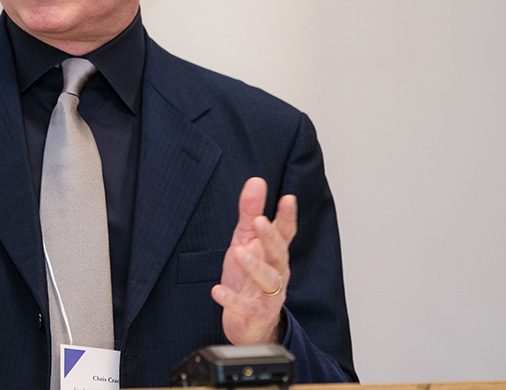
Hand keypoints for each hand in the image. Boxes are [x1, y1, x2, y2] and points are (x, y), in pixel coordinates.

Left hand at [211, 177, 296, 344]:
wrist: (249, 324)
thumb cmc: (248, 279)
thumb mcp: (245, 241)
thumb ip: (250, 213)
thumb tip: (256, 181)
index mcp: (274, 253)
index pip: (285, 233)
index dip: (287, 216)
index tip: (288, 199)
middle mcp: (277, 272)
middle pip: (278, 253)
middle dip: (271, 237)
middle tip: (260, 221)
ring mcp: (269, 295)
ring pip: (268, 279)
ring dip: (253, 266)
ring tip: (238, 252)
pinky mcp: (256, 315)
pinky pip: (247, 307)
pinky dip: (232, 299)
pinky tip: (217, 290)